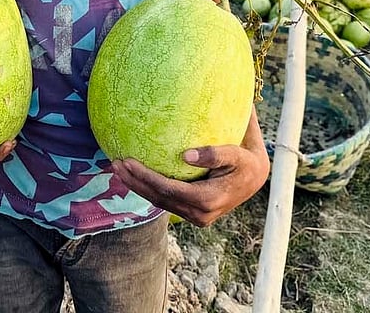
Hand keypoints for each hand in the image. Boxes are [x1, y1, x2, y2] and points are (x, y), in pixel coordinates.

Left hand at [111, 108, 269, 226]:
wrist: (256, 178)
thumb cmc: (246, 160)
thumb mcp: (237, 154)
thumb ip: (215, 154)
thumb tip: (185, 155)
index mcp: (208, 201)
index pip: (168, 189)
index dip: (145, 177)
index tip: (127, 160)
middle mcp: (199, 214)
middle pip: (158, 198)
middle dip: (134, 182)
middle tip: (114, 163)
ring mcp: (195, 216)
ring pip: (159, 202)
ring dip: (137, 186)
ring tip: (117, 168)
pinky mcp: (192, 212)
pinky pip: (165, 200)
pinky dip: (148, 187)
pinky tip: (134, 174)